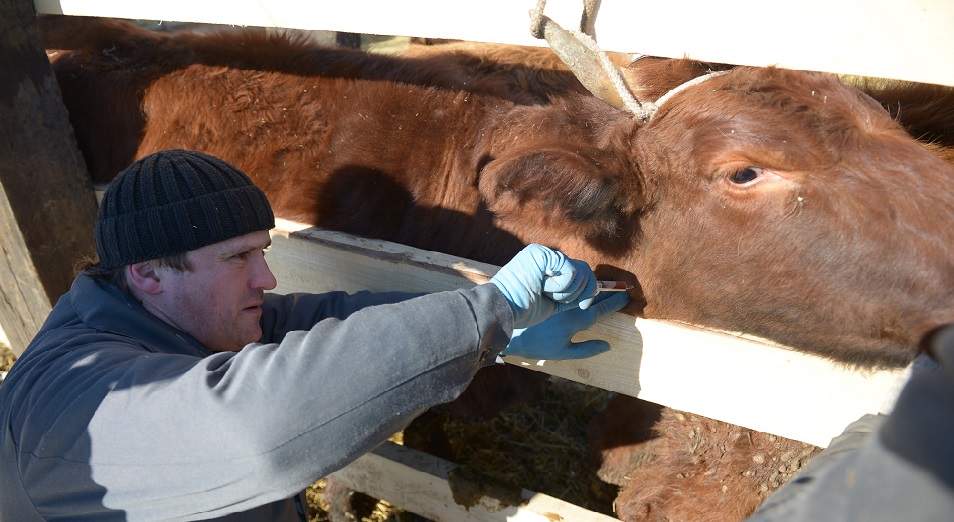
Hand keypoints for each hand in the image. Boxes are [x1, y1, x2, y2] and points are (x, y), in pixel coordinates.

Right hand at [489, 244, 597, 328]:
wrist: (503, 310)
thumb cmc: (522, 311)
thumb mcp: (553, 302)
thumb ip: (572, 294)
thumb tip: (596, 289)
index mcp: (550, 269)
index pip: (580, 273)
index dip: (588, 289)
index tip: (589, 304)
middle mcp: (548, 259)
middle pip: (585, 270)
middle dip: (584, 291)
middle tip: (570, 302)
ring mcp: (546, 255)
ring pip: (580, 271)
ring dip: (569, 292)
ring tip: (549, 296)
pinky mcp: (544, 255)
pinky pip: (572, 271)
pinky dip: (564, 285)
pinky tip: (547, 290)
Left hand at [501, 291, 629, 359]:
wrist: (511, 332)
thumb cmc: (536, 346)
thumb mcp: (562, 352)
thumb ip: (585, 350)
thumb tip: (607, 346)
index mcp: (576, 320)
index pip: (601, 308)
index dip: (614, 303)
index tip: (625, 296)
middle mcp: (570, 306)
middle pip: (594, 294)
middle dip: (607, 291)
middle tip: (621, 286)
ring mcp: (560, 297)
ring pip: (581, 286)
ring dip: (592, 285)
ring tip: (603, 285)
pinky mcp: (549, 291)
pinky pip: (568, 283)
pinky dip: (577, 282)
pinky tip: (582, 283)